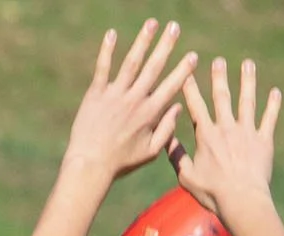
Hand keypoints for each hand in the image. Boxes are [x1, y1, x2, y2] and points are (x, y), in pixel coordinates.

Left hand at [61, 20, 197, 186]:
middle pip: (153, 67)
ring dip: (143, 41)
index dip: (183, 70)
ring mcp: (115, 95)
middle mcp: (134, 100)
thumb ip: (166, 130)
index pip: (171, 86)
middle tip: (175, 26)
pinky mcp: (96, 94)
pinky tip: (112, 33)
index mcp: (149, 113)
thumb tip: (178, 107)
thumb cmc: (120, 162)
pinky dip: (107, 50)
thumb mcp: (149, 152)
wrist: (90, 165)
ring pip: (131, 62)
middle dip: (166, 45)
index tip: (193, 55)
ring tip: (152, 22)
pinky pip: (103, 68)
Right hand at [175, 55, 280, 216]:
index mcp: (206, 136)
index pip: (196, 107)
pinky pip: (269, 118)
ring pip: (247, 101)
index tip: (187, 73)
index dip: (190, 89)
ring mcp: (247, 132)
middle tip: (219, 60)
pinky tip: (275, 92)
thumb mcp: (187, 177)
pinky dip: (273, 105)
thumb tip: (166, 138)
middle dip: (219, 77)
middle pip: (222, 97)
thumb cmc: (212, 193)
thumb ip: (176, 155)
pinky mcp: (263, 141)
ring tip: (248, 64)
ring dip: (247, 80)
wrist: (241, 200)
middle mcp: (226, 128)